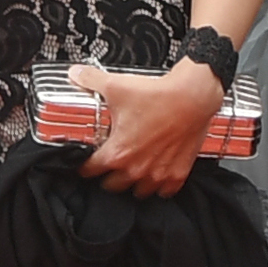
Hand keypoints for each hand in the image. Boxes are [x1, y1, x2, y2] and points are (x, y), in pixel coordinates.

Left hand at [80, 59, 217, 197]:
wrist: (192, 96)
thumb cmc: (158, 95)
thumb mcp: (116, 86)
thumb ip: (90, 80)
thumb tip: (75, 74)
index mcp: (117, 153)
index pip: (90, 171)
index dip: (84, 165)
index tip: (86, 161)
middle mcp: (136, 168)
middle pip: (112, 186)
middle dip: (107, 176)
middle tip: (108, 165)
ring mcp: (158, 174)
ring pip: (138, 192)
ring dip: (133, 183)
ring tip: (131, 172)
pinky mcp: (177, 173)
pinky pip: (165, 191)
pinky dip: (160, 186)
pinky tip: (157, 176)